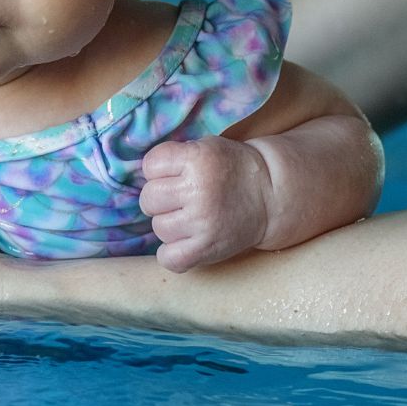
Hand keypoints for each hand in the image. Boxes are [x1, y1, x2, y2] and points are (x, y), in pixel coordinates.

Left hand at [139, 136, 275, 272]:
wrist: (269, 195)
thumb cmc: (231, 168)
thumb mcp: (206, 147)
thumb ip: (174, 157)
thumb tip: (137, 177)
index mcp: (197, 159)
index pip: (150, 165)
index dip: (159, 170)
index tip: (176, 174)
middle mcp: (199, 190)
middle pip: (149, 198)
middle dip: (161, 198)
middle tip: (181, 198)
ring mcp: (202, 222)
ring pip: (158, 227)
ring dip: (169, 224)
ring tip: (189, 218)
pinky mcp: (207, 249)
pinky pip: (169, 258)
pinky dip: (171, 253)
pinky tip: (184, 242)